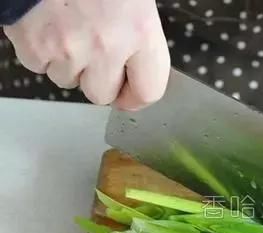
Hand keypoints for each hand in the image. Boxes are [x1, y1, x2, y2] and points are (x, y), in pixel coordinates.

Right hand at [3, 0, 169, 110]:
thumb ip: (139, 33)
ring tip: (69, 29)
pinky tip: (48, 25)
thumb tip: (140, 63)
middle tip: (94, 54)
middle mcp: (107, 47)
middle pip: (102, 95)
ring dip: (69, 64)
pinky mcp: (34, 47)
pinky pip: (39, 66)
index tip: (130, 92)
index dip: (137, 96)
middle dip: (98, 80)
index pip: (148, 92)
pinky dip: (41, 51)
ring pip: (68, 81)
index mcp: (140, 31)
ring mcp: (68, 50)